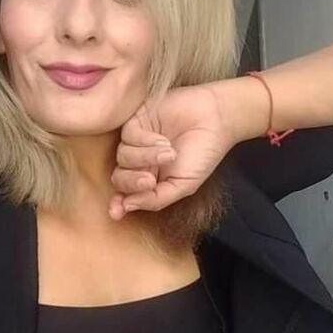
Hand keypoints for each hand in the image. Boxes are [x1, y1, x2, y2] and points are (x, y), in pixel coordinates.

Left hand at [108, 82, 236, 218]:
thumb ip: (156, 199)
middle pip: (119, 178)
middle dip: (132, 182)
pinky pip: (128, 136)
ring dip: (146, 158)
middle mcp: (139, 163)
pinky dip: (146, 141)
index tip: (117, 212)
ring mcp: (136, 142)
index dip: (118, 204)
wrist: (215, 121)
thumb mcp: (184, 185)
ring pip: (123, 157)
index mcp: (150, 181)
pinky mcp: (136, 121)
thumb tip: (126, 208)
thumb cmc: (202, 154)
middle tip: (150, 180)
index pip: (125, 195)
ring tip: (170, 154)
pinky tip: (164, 140)